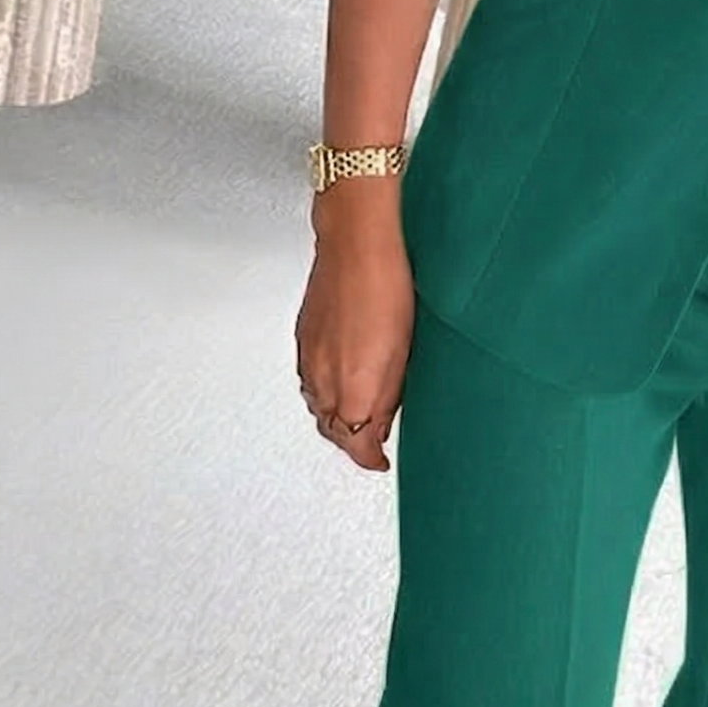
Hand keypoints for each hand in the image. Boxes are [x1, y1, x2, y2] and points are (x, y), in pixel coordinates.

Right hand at [294, 199, 414, 472]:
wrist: (355, 244)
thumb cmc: (387, 287)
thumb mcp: (404, 353)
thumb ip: (389, 396)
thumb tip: (381, 424)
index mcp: (353, 389)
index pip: (356, 445)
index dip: (369, 459)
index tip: (380, 462)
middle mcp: (323, 380)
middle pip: (331, 430)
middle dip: (352, 441)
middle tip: (372, 441)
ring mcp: (308, 360)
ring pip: (316, 407)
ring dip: (335, 418)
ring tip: (357, 415)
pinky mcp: (302, 340)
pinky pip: (308, 382)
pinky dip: (322, 393)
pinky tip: (338, 383)